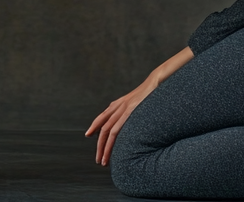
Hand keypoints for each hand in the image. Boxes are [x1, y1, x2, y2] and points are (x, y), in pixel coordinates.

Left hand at [85, 46, 193, 166]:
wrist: (154, 83)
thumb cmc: (148, 95)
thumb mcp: (136, 103)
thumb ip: (129, 111)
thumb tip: (129, 123)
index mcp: (117, 104)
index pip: (102, 118)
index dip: (94, 127)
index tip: (88, 135)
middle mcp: (116, 106)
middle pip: (102, 128)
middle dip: (99, 145)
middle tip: (98, 159)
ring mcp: (121, 109)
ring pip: (107, 131)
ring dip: (103, 147)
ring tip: (103, 161)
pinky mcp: (127, 112)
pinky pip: (116, 129)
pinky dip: (111, 141)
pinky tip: (109, 149)